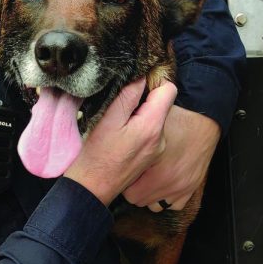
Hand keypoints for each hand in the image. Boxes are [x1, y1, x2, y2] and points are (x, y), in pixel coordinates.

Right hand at [64, 80, 176, 204]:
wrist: (93, 188)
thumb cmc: (96, 154)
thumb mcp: (108, 119)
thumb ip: (127, 95)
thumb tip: (141, 75)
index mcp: (152, 126)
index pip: (169, 89)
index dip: (153, 82)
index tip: (135, 85)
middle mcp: (162, 138)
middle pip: (162, 104)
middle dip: (145, 99)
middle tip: (121, 105)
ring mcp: (158, 149)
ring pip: (155, 118)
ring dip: (141, 115)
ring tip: (119, 123)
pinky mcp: (152, 157)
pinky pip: (151, 133)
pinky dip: (139, 129)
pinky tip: (122, 137)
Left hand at [121, 106, 219, 210]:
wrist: (204, 119)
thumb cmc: (176, 120)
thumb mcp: (148, 130)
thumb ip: (131, 147)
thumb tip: (110, 152)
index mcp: (158, 174)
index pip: (129, 194)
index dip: (125, 182)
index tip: (126, 171)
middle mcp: (171, 185)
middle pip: (140, 201)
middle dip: (135, 189)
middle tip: (135, 173)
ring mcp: (183, 188)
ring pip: (156, 206)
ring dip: (149, 195)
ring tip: (148, 179)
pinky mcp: (192, 187)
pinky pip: (174, 205)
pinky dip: (167, 197)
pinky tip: (163, 184)